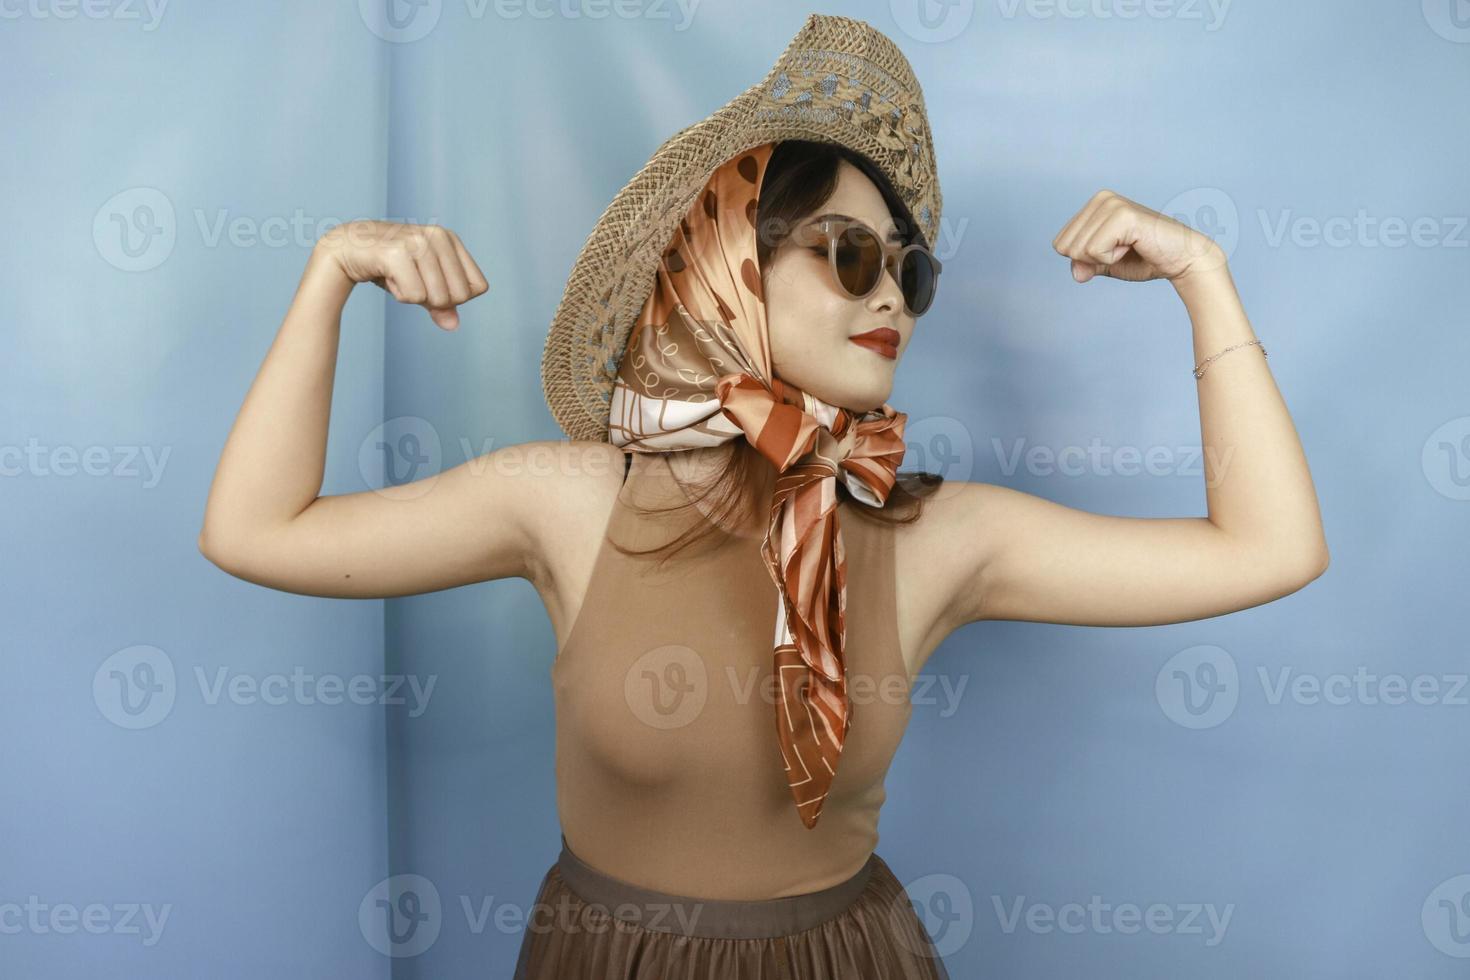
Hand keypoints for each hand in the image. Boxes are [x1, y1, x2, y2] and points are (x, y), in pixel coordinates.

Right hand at [316, 220, 488, 329]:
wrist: (346, 247)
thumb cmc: (388, 265)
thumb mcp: (421, 284)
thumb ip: (441, 304)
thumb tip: (453, 325)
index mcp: (450, 239)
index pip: (478, 287)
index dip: (456, 297)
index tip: (430, 283)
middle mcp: (438, 236)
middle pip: (459, 296)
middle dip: (434, 299)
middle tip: (410, 280)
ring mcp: (418, 242)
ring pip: (437, 298)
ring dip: (414, 296)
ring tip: (397, 275)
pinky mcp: (397, 252)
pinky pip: (414, 297)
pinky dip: (400, 295)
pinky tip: (387, 275)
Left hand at [1051, 190, 1225, 284]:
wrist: (1182, 260)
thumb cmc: (1145, 259)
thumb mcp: (1104, 264)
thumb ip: (1083, 265)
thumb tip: (1076, 273)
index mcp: (1093, 205)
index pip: (1060, 244)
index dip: (1084, 259)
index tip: (1114, 250)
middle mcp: (1100, 198)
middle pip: (1065, 247)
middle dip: (1091, 260)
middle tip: (1123, 250)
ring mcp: (1111, 204)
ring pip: (1078, 250)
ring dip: (1104, 259)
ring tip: (1130, 246)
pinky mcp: (1123, 215)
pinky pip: (1095, 252)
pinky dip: (1113, 259)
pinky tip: (1134, 246)